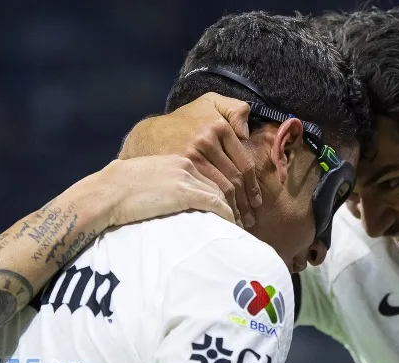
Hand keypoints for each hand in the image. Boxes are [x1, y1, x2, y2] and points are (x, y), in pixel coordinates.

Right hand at [89, 155, 234, 228]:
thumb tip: (177, 198)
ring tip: (240, 226)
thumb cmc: (121, 190)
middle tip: (245, 218)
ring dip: (234, 211)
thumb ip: (169, 181)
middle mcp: (186, 164)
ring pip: (222, 193)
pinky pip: (215, 204)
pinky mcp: (183, 192)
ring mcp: (185, 177)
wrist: (106, 192)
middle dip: (237, 201)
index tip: (236, 206)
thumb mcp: (150, 177)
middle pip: (223, 182)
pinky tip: (231, 225)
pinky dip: (226, 215)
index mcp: (179, 158)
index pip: (214, 173)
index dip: (228, 191)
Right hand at [119, 93, 259, 228]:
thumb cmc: (176, 128)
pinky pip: (211, 198)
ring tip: (240, 222)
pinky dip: (222, 211)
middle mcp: (206, 140)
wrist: (142, 141)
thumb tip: (246, 132)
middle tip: (251, 217)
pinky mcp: (182, 178)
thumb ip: (233, 109)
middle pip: (235, 178)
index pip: (243, 163)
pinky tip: (225, 219)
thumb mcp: (207, 103)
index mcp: (216, 126)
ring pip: (225, 189)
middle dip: (246, 201)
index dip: (253, 186)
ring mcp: (193, 159)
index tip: (256, 201)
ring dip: (235, 209)